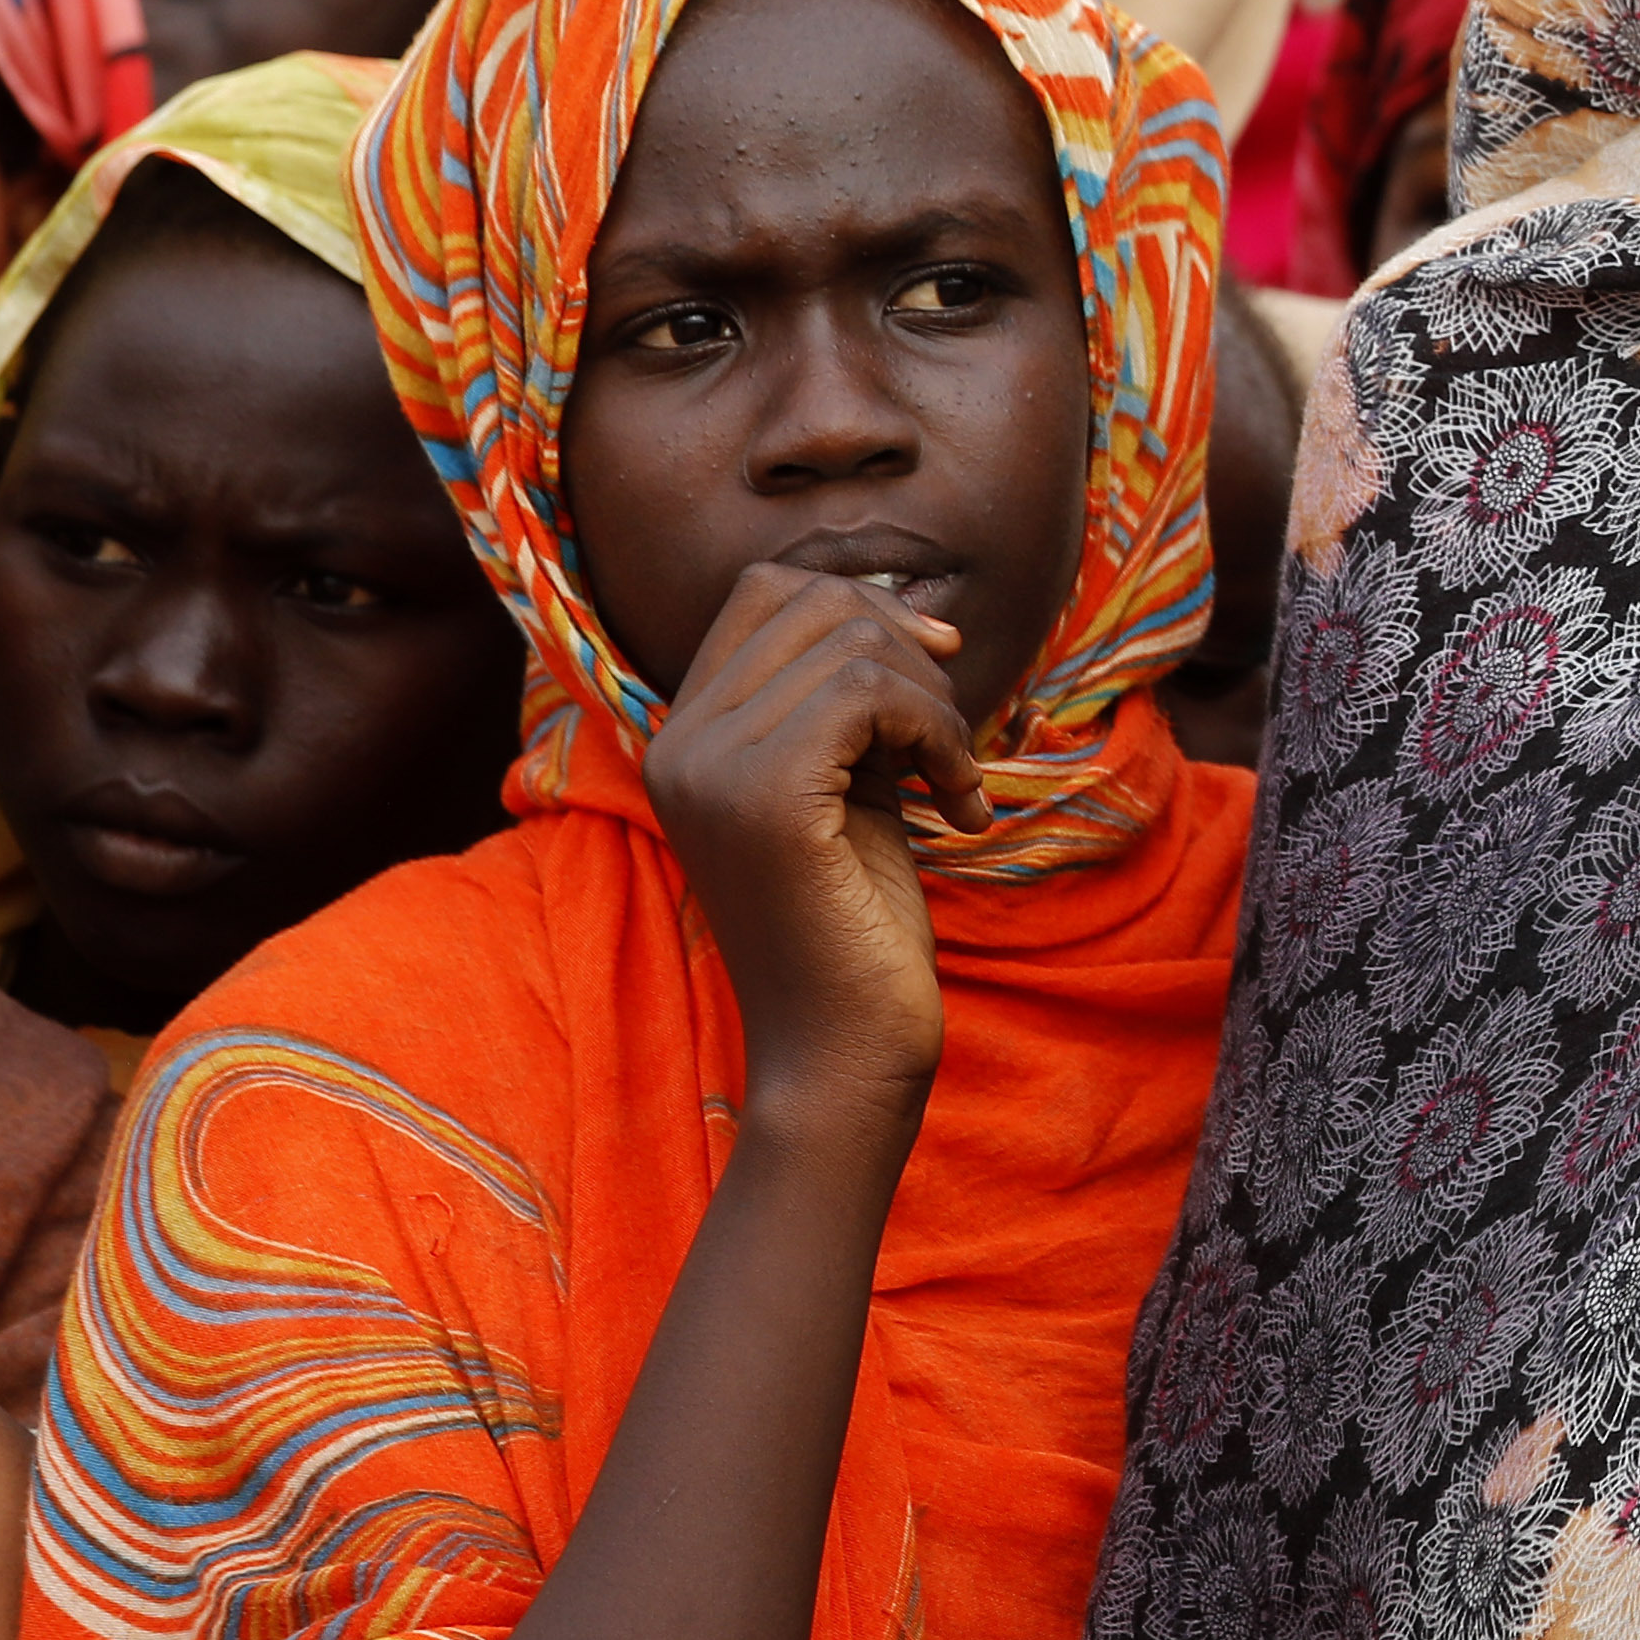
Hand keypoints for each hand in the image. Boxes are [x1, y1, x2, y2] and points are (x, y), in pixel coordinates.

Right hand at [639, 567, 980, 1133]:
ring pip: (856, 647)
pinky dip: (942, 738)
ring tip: (956, 785)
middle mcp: (678, 742)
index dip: (866, 608)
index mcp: (685, 736)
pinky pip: (873, 697)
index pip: (767, 592)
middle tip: (949, 740)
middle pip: (814, 602)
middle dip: (911, 654)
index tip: (935, 668)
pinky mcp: (765, 798)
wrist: (843, 1048)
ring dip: (939, 709)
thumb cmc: (856, 923)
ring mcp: (711, 767)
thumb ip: (851, 704)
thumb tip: (910, 609)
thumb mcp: (849, 785)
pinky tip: (962, 809)